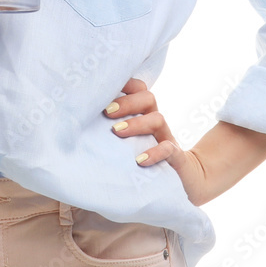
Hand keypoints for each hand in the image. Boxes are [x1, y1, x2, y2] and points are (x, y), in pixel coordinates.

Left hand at [103, 78, 211, 205]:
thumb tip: (80, 126)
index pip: (139, 90)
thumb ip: (113, 130)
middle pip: (148, 98)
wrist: (186, 181)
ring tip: (116, 132)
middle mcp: (156, 123)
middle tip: (107, 112)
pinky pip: (169, 149)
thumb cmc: (146, 159)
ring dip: (136, 124)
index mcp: (145, 115)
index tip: (105, 88)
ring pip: (158, 119)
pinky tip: (139, 161)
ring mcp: (167, 138)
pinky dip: (155, 152)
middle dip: (127, 102)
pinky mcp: (176, 158)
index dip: (125, 84)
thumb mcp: (130, 142)